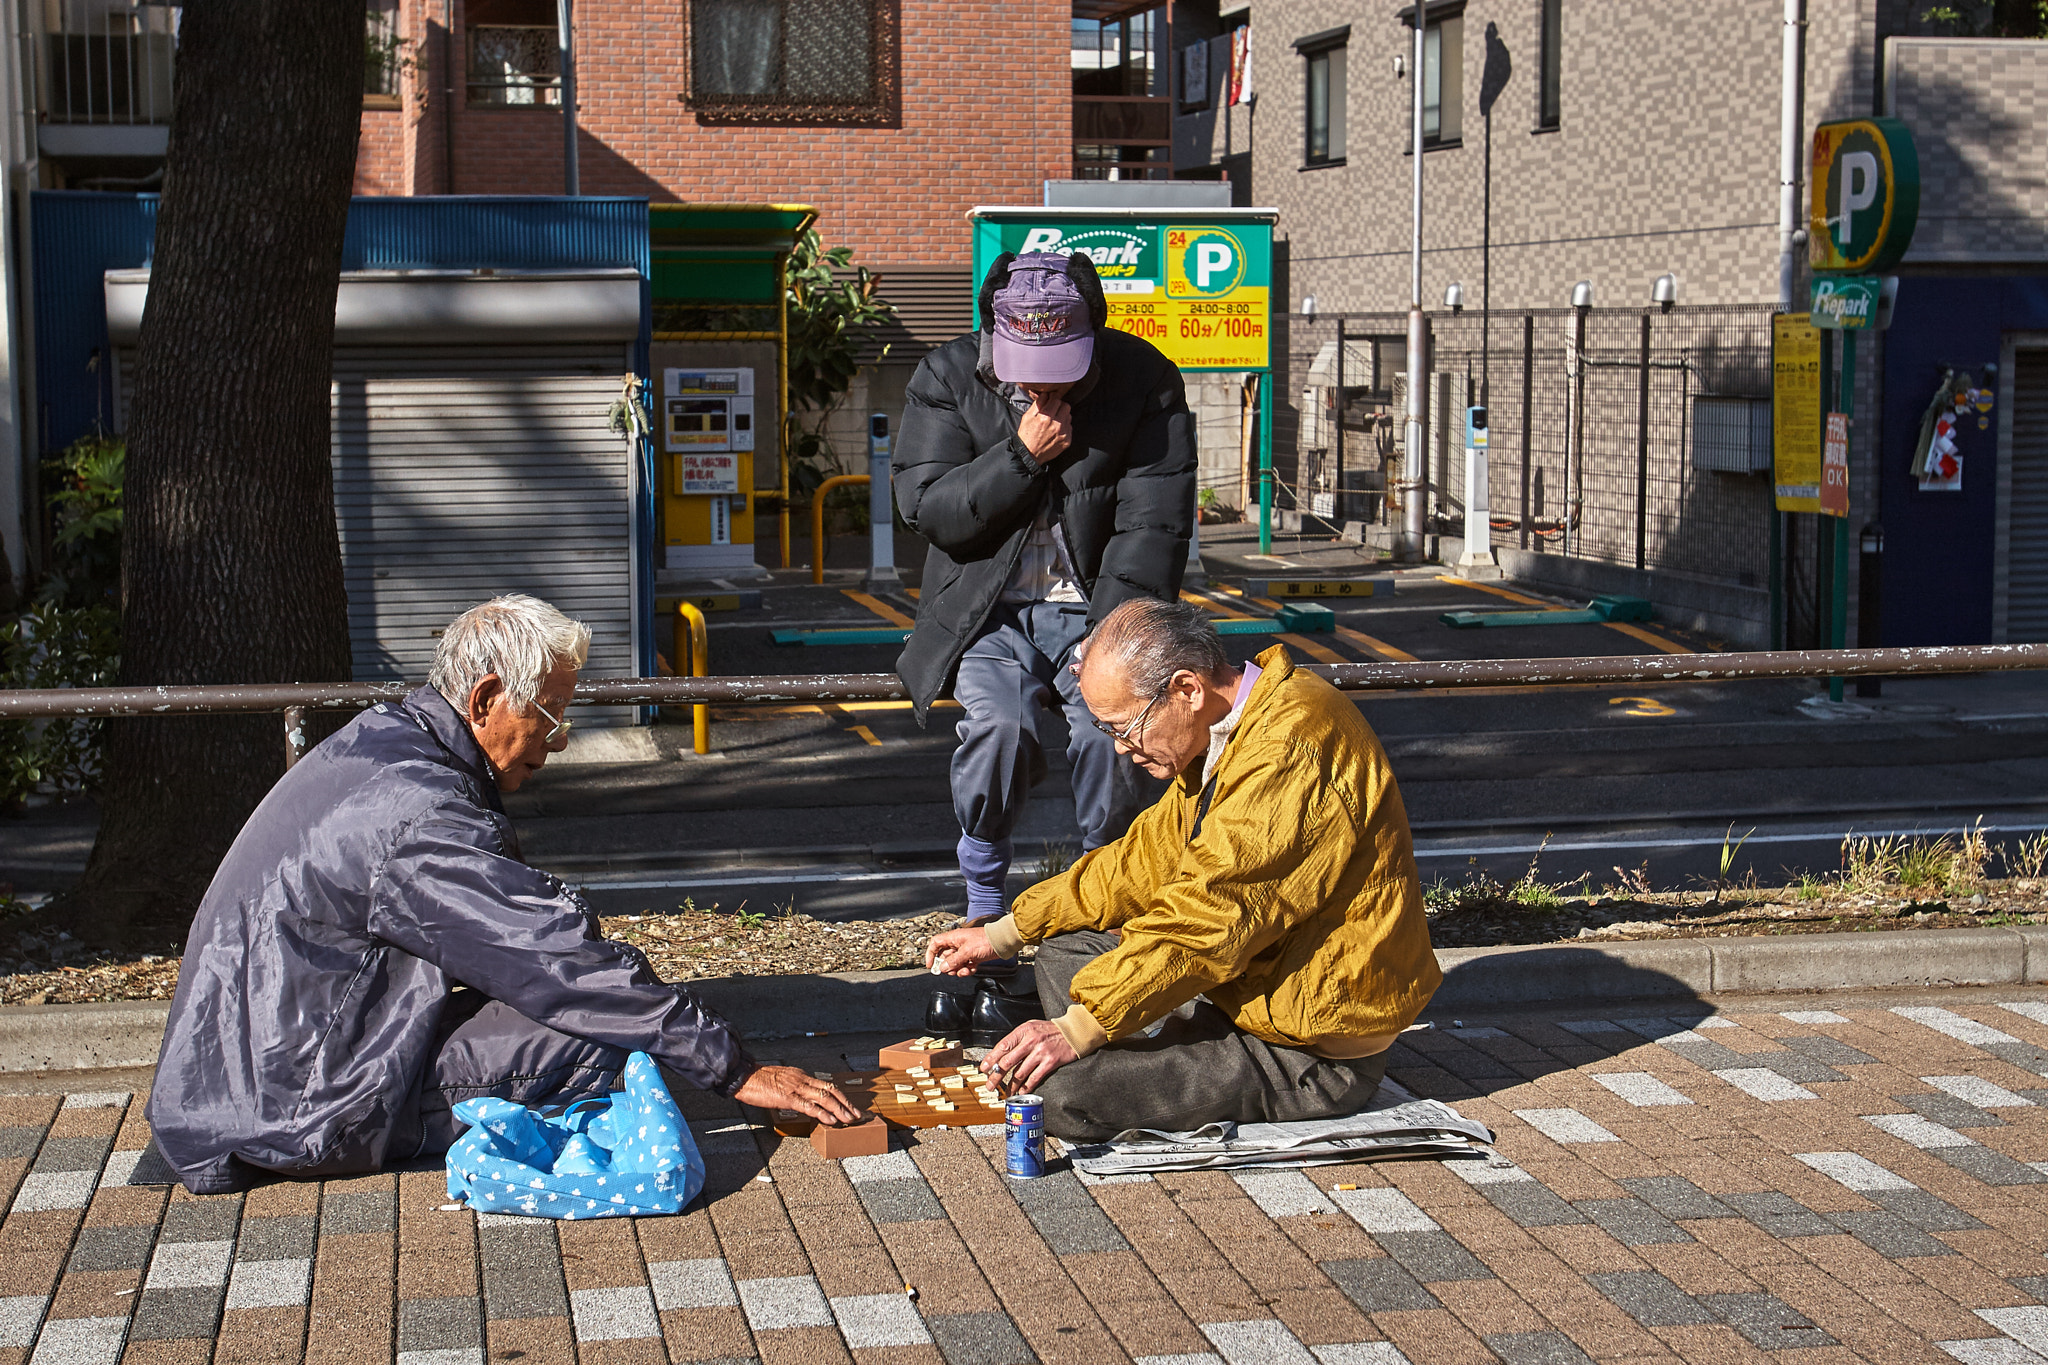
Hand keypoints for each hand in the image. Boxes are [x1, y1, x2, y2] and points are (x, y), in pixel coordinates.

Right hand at [731, 1065, 862, 1125]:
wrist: (744, 1076)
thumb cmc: (759, 1081)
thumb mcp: (781, 1081)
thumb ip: (794, 1088)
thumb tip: (803, 1099)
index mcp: (801, 1076)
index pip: (826, 1085)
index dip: (841, 1096)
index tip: (850, 1106)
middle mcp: (802, 1080)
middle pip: (831, 1091)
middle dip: (846, 1103)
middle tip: (857, 1115)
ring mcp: (796, 1088)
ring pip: (824, 1098)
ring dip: (840, 1109)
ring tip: (849, 1119)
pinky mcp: (788, 1098)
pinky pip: (809, 1106)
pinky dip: (823, 1113)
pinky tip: (831, 1120)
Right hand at [924, 924, 1000, 976]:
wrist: (1001, 942)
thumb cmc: (985, 941)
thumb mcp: (967, 952)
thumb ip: (954, 960)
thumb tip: (943, 968)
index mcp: (953, 938)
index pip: (935, 944)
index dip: (930, 953)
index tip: (930, 965)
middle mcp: (957, 944)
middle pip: (944, 957)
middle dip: (948, 966)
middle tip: (952, 971)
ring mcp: (965, 951)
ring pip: (955, 963)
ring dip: (958, 969)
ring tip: (964, 970)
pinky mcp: (973, 957)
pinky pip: (964, 966)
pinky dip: (967, 970)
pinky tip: (972, 969)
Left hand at [983, 1019, 1078, 1094]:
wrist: (1074, 1031)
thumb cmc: (1050, 1030)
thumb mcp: (1032, 1027)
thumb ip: (1018, 1039)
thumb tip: (1002, 1055)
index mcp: (1024, 1031)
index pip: (1003, 1046)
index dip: (991, 1059)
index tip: (984, 1068)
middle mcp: (1031, 1041)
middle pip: (1008, 1061)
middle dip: (996, 1076)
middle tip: (990, 1085)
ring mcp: (1041, 1052)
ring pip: (1020, 1073)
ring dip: (1010, 1085)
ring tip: (1005, 1092)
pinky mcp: (1050, 1062)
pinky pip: (1034, 1078)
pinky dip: (1026, 1087)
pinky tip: (1021, 1092)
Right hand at [1017, 396, 1071, 464]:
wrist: (1029, 455)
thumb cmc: (1027, 435)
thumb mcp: (1027, 417)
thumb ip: (1038, 404)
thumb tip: (1046, 394)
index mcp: (1045, 417)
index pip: (1056, 399)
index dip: (1053, 397)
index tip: (1051, 399)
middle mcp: (1057, 425)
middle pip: (1066, 406)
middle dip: (1059, 405)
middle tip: (1053, 410)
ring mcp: (1063, 433)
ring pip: (1069, 416)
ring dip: (1063, 416)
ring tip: (1054, 421)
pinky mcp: (1067, 441)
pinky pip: (1070, 427)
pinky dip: (1064, 426)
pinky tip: (1056, 430)